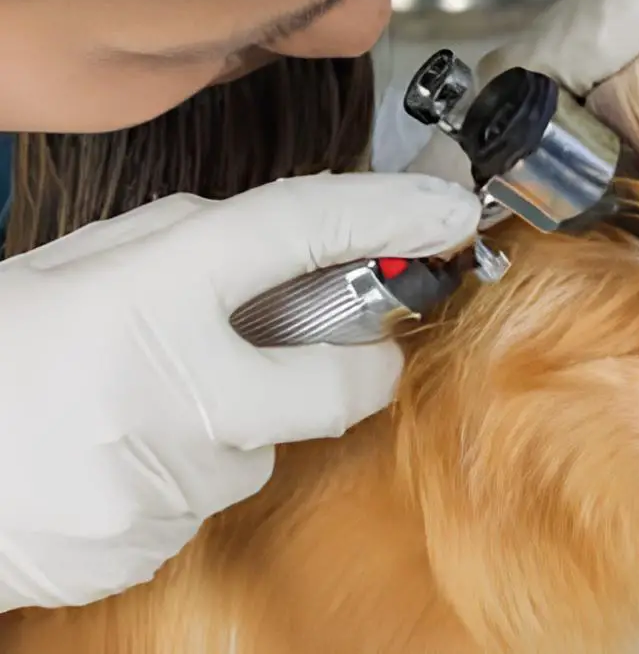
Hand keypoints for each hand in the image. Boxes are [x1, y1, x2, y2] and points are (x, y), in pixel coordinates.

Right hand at [0, 172, 479, 611]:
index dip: (384, 214)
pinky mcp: (148, 547)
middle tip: (344, 349)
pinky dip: (188, 475)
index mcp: (144, 295)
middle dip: (357, 367)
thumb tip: (282, 243)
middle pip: (335, 386)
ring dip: (237, 425)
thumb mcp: (70, 268)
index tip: (446, 213)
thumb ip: (180, 244)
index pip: (294, 233)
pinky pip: (211, 504)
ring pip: (263, 453)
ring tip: (151, 408)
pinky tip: (123, 459)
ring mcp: (163, 484)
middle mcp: (169, 392)